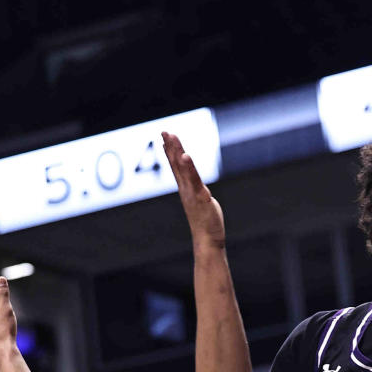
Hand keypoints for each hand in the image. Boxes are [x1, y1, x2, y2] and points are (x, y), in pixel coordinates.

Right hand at [162, 132, 224, 246]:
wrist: (207, 240)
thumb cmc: (206, 222)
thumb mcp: (200, 202)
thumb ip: (197, 192)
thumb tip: (198, 189)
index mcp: (186, 189)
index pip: (176, 167)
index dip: (170, 152)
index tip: (165, 138)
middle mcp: (186, 189)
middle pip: (176, 164)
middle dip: (170, 147)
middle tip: (164, 131)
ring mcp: (192, 192)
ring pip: (183, 168)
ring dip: (176, 151)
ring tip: (171, 137)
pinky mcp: (201, 197)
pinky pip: (194, 179)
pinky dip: (189, 167)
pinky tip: (185, 156)